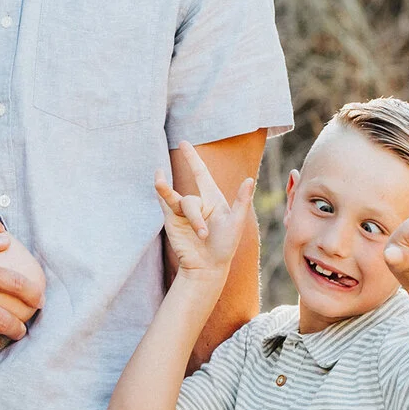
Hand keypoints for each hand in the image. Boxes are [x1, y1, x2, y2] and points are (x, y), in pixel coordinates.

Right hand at [155, 144, 256, 280]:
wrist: (207, 267)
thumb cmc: (225, 245)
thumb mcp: (237, 223)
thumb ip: (242, 201)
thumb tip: (249, 179)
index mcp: (213, 199)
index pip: (200, 173)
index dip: (191, 158)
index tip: (182, 142)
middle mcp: (196, 203)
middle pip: (190, 199)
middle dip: (195, 213)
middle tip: (203, 233)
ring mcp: (182, 212)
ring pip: (180, 205)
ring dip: (192, 221)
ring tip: (202, 237)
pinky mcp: (171, 220)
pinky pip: (164, 204)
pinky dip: (162, 194)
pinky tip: (159, 183)